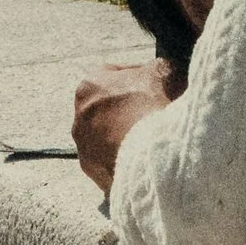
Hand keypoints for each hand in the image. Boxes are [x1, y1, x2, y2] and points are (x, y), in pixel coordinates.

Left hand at [73, 61, 177, 191]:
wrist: (154, 155)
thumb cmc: (154, 107)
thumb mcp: (165, 71)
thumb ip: (158, 68)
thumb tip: (161, 73)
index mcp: (89, 86)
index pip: (114, 75)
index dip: (140, 77)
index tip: (158, 84)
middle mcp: (80, 118)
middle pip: (110, 109)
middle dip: (131, 110)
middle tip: (158, 113)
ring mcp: (86, 151)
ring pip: (111, 139)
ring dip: (130, 138)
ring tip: (157, 141)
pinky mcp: (97, 176)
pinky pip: (116, 165)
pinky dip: (131, 161)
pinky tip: (152, 160)